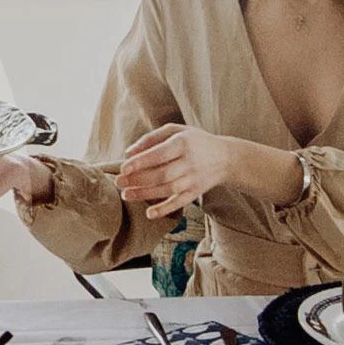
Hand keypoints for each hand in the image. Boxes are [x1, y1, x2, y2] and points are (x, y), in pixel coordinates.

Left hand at [112, 124, 276, 215]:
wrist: (226, 158)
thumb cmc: (195, 141)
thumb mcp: (177, 131)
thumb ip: (152, 138)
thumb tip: (128, 152)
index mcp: (184, 143)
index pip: (159, 154)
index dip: (141, 162)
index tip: (123, 167)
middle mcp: (190, 162)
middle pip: (161, 174)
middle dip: (137, 180)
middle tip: (118, 182)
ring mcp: (193, 179)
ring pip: (167, 189)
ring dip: (144, 194)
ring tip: (125, 194)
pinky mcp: (196, 193)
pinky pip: (179, 203)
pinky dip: (164, 209)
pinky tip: (149, 213)